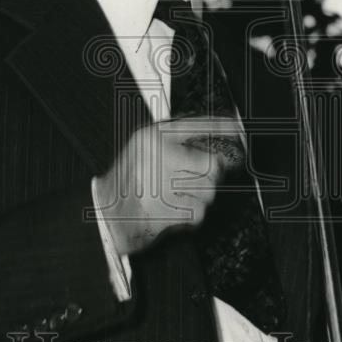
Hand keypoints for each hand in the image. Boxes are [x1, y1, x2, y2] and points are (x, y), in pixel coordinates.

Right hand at [94, 115, 243, 256]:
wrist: (103, 215)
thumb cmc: (126, 183)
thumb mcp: (143, 150)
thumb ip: (175, 143)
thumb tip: (215, 145)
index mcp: (151, 138)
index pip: (196, 125)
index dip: (221, 127)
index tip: (238, 128)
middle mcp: (156, 156)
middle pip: (210, 166)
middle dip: (207, 179)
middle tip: (191, 182)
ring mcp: (159, 183)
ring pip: (207, 191)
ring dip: (198, 199)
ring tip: (176, 198)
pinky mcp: (162, 209)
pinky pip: (197, 213)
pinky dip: (189, 216)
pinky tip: (171, 211)